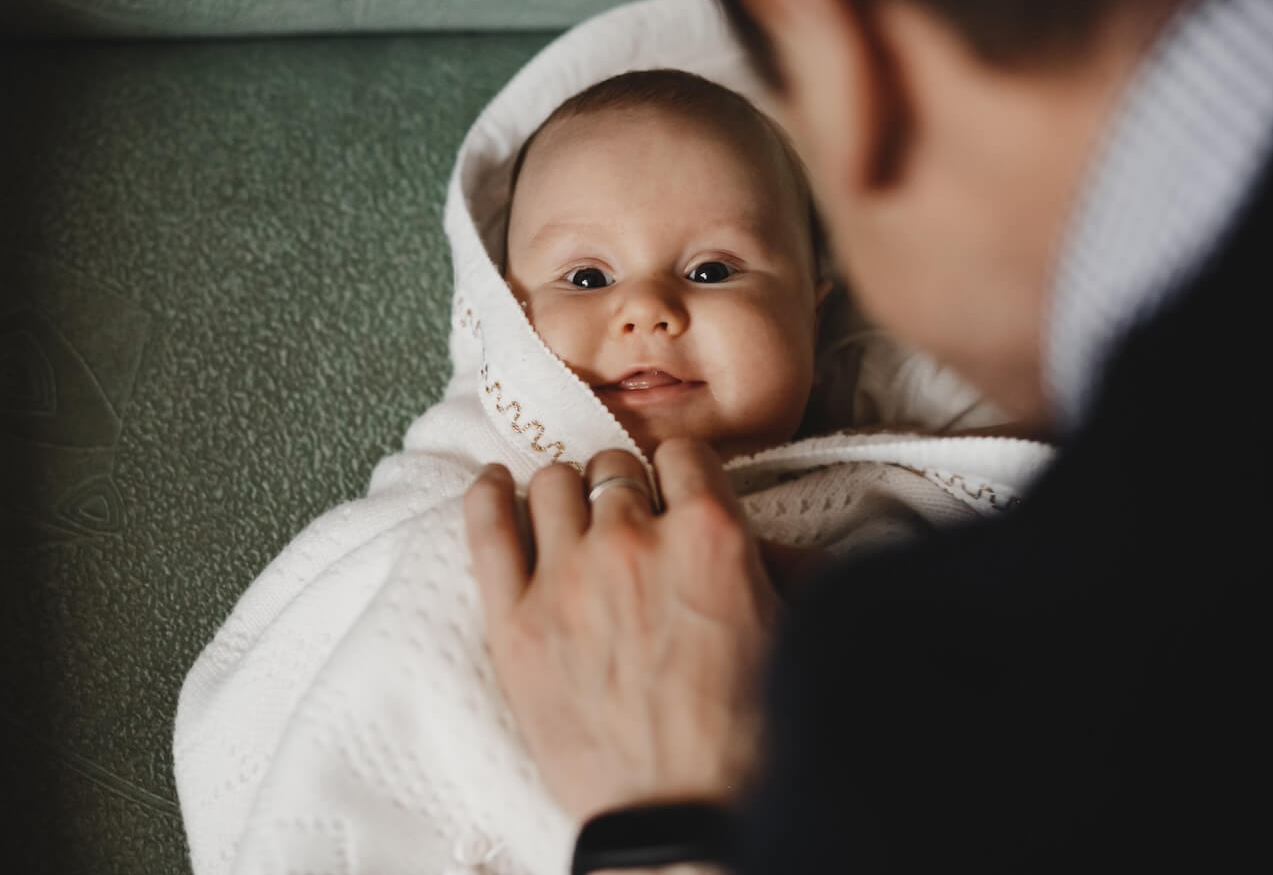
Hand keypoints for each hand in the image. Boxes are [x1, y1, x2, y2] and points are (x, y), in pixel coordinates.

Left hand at [464, 438, 779, 822]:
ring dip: (564, 495)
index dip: (679, 474)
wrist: (683, 817)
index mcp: (710, 535)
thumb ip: (778, 568)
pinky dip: (485, 496)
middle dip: (622, 489)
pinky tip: (491, 486)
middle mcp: (633, 541)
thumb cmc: (745, 738)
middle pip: (612, 467)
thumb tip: (772, 541)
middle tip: (626, 522)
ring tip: (568, 519)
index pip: (683, 455)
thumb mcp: (788, 633)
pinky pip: (485, 528)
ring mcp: (566, 577)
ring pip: (550, 484)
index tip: (673, 493)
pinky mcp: (513, 620)